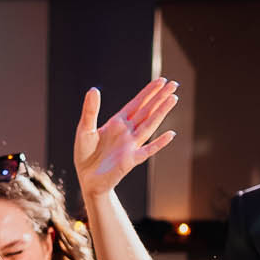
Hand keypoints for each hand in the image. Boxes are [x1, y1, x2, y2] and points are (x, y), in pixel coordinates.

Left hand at [73, 78, 179, 199]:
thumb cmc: (85, 155)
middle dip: (160, 97)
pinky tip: (171, 134)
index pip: (137, 104)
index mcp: (117, 123)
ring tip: (173, 98)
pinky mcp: (131, 160)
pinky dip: (159, 143)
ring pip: (150, 125)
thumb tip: (93, 89)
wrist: (87, 179)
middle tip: (174, 84)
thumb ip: (90, 111)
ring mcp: (131, 145)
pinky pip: (148, 150)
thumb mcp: (85, 130)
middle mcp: (127, 132)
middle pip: (147, 111)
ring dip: (161, 112)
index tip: (161, 80)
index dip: (149, 92)